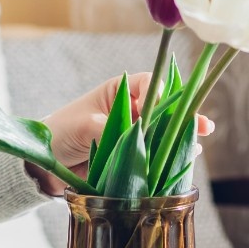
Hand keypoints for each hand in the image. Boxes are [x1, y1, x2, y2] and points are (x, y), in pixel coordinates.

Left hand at [33, 73, 214, 194]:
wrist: (44, 164)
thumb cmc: (60, 132)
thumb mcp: (83, 126)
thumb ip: (110, 129)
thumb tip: (134, 136)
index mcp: (118, 93)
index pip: (148, 84)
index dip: (161, 92)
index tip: (166, 105)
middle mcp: (130, 111)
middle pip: (163, 110)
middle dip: (183, 116)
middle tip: (204, 125)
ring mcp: (133, 135)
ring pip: (163, 134)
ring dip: (181, 139)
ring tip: (198, 144)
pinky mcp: (132, 156)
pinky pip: (154, 155)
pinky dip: (169, 158)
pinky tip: (184, 160)